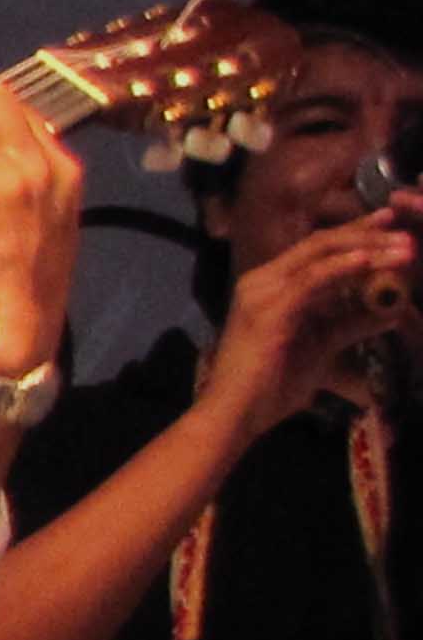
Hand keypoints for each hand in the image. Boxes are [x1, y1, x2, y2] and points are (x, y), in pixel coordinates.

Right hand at [199, 207, 418, 436]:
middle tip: (405, 231)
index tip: (390, 225)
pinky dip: (342, 268)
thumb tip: (391, 312)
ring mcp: (263, 292)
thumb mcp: (321, 349)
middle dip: (366, 234)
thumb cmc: (270, 386)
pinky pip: (312, 280)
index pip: (316, 249)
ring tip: (402, 248)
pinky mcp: (269, 309)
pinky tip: (368, 261)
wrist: (235, 413)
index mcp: (269, 286)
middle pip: (320, 243)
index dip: (355, 234)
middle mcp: (262, 280)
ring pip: (320, 255)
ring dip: (366, 248)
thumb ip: (350, 327)